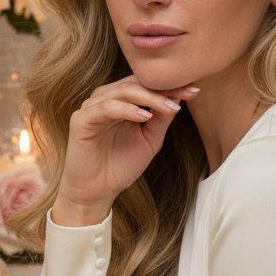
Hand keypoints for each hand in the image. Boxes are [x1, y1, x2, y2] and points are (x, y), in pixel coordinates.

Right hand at [56, 74, 200, 209]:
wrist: (98, 192)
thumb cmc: (121, 166)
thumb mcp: (149, 140)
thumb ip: (161, 119)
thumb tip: (179, 97)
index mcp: (120, 101)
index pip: (146, 85)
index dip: (170, 86)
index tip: (195, 90)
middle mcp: (105, 99)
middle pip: (135, 83)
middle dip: (163, 88)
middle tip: (187, 94)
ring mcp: (92, 107)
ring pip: (122, 91)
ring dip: (149, 98)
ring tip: (170, 107)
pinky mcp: (81, 120)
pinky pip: (106, 107)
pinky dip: (127, 110)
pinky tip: (145, 117)